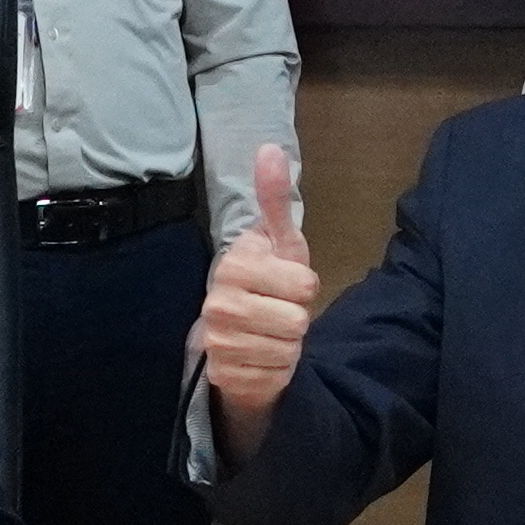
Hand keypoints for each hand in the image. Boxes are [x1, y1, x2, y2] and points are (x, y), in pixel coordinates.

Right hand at [195, 146, 318, 436]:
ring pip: (289, 348)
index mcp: (233, 265)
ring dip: (288, 345)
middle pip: (298, 319)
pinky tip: (261, 357)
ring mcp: (219, 342)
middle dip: (297, 318)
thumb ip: (275, 200)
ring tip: (270, 333)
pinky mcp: (224, 376)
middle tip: (278, 312)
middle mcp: (219, 304)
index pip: (305, 283)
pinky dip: (277, 369)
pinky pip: (276, 375)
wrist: (237, 339)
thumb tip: (270, 148)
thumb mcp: (279, 243)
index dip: (304, 286)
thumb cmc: (266, 284)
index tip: (284, 283)